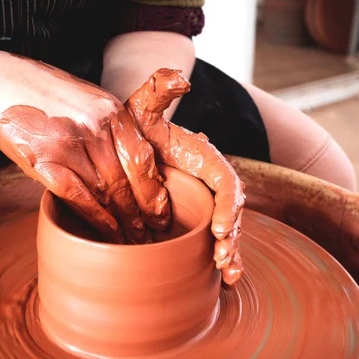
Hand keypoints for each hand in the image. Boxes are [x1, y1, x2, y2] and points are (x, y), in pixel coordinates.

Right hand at [0, 54, 170, 243]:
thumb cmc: (47, 96)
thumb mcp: (90, 102)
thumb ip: (112, 130)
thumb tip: (135, 167)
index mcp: (112, 111)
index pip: (142, 159)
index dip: (155, 191)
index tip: (162, 212)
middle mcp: (95, 127)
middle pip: (126, 179)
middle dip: (142, 212)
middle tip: (151, 234)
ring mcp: (69, 144)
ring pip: (106, 191)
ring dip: (122, 220)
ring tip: (132, 239)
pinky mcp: (44, 161)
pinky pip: (79, 197)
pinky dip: (96, 218)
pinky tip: (108, 231)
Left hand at [126, 69, 245, 284]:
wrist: (126, 146)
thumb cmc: (135, 128)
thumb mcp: (142, 108)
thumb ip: (158, 89)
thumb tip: (179, 78)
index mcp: (206, 160)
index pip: (227, 182)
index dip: (228, 205)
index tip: (218, 227)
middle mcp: (209, 185)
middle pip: (232, 212)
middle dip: (231, 237)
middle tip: (221, 258)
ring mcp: (203, 204)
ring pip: (226, 230)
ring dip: (230, 253)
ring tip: (228, 275)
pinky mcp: (193, 220)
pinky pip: (211, 241)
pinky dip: (219, 259)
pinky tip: (221, 280)